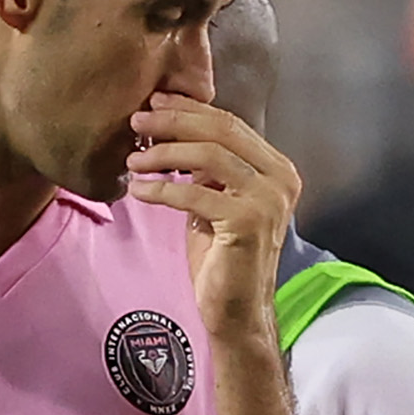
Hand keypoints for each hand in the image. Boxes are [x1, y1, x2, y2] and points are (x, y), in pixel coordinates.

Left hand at [123, 95, 299, 343]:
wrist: (236, 310)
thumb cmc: (222, 256)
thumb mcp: (217, 199)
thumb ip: (209, 166)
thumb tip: (170, 124)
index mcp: (277, 169)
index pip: (231, 124)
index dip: (190, 109)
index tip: (154, 104)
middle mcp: (280, 180)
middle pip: (220, 131)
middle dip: (173, 122)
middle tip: (136, 121)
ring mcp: (267, 201)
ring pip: (208, 155)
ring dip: (163, 153)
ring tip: (132, 160)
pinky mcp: (247, 223)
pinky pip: (193, 193)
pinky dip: (160, 190)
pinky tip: (137, 190)